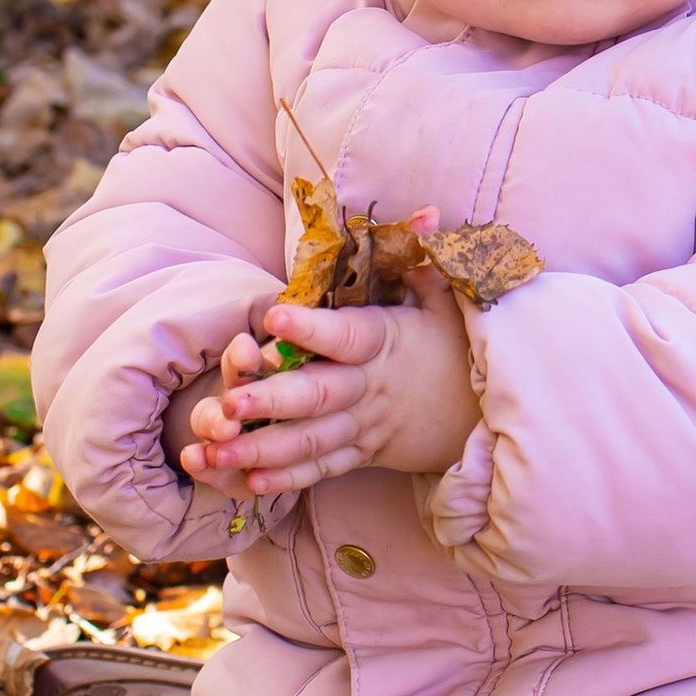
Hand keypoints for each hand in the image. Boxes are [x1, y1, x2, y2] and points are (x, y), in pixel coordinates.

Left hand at [175, 263, 478, 490]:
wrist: (479, 414)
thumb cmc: (450, 345)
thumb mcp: (445, 300)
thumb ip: (422, 258)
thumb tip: (427, 213)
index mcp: (384, 343)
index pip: (348, 335)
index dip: (313, 328)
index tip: (274, 314)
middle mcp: (369, 389)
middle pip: (320, 398)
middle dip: (273, 402)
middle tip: (230, 403)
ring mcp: (363, 427)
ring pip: (311, 442)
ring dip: (263, 450)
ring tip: (216, 452)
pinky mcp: (360, 455)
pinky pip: (321, 471)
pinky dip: (286, 480)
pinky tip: (245, 482)